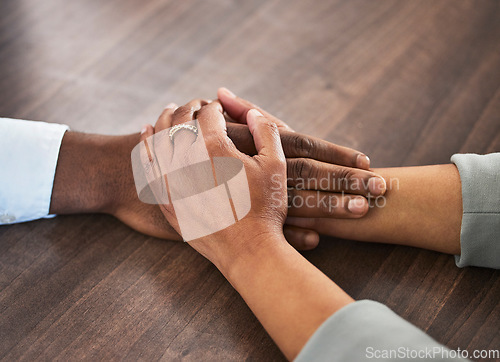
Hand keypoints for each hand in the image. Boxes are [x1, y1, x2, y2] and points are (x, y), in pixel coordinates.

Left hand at [139, 100, 287, 267]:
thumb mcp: (276, 165)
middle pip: (179, 119)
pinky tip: (145, 135)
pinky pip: (147, 164)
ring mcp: (171, 179)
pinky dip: (144, 145)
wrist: (248, 250)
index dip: (215, 106)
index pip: (208, 112)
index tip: (219, 109)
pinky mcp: (164, 198)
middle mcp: (186, 159)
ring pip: (157, 137)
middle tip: (197, 106)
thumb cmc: (265, 208)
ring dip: (163, 119)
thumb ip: (266, 131)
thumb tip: (252, 113)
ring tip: (168, 111)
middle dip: (189, 107)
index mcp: (214, 146)